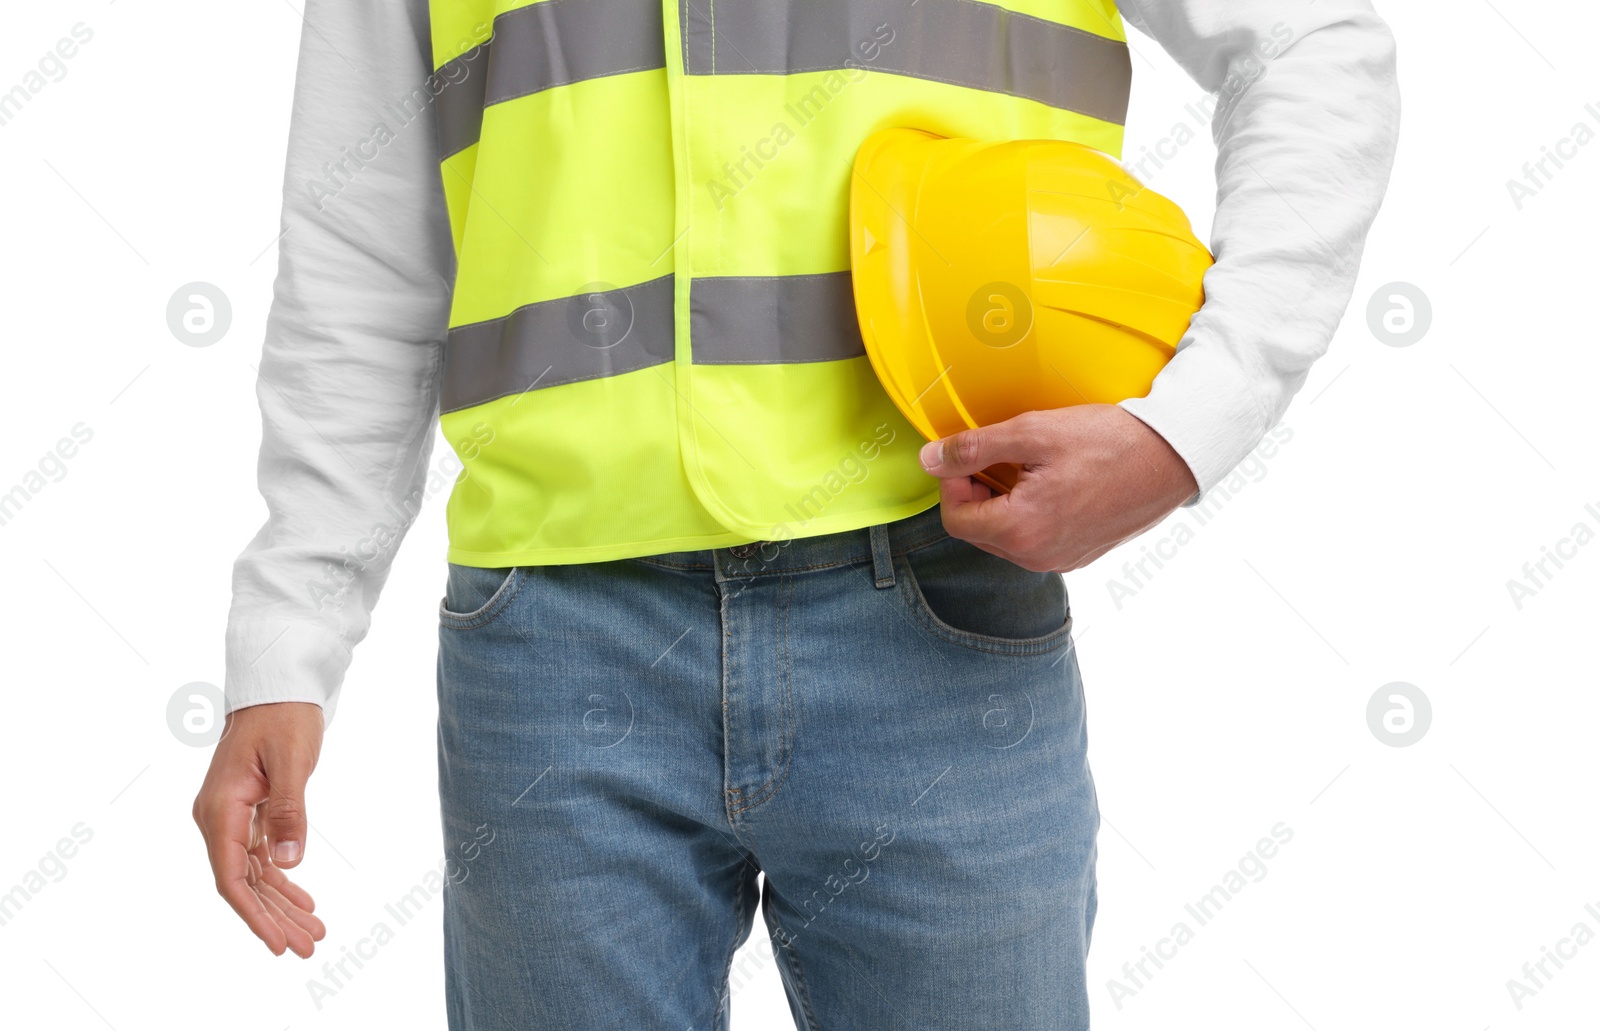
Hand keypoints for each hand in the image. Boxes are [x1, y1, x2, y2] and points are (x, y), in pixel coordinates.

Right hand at [192, 701, 327, 956]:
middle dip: (275, 919)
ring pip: (253, 874)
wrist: (277, 685)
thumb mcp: (292, 762)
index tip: (277, 944)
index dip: (254, 915)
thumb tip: (288, 863)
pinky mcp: (248, 812)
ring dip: (281, 904)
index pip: (231, 876)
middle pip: (243, 883)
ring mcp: (231, 817)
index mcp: (220, 809)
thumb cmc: (284, 717)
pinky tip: (304, 901)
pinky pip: (260, 857)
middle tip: (310, 948)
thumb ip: (289, 812)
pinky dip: (282, 880)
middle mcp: (218, 818)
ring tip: (314, 933)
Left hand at [918, 404, 1198, 572]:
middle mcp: (1039, 557)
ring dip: (1003, 503)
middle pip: (979, 531)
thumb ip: (974, 448)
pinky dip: (1030, 514)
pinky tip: (1051, 483)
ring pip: (1007, 537)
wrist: (1173, 455)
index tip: (965, 455)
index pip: (955, 519)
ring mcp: (1063, 560)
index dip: (951, 483)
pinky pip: (1036, 540)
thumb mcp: (1033, 433)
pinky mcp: (1081, 554)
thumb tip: (930, 459)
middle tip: (996, 456)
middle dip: (976, 493)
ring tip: (1027, 467)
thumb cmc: (1109, 441)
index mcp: (1021, 531)